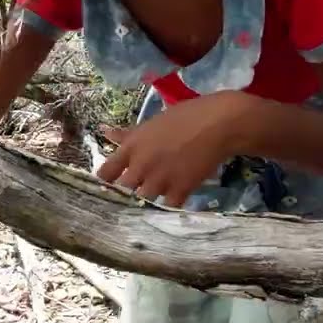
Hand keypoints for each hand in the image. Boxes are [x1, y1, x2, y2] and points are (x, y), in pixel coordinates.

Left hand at [96, 93, 248, 207]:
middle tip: (137, 187)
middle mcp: (141, 166)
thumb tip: (105, 132)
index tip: (110, 182)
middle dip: (127, 190)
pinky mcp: (180, 191)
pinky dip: (170, 203)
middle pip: (122, 190)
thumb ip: (128, 134)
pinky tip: (175, 196)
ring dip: (149, 197)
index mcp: (131, 147)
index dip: (105, 180)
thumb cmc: (184, 117)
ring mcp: (160, 180)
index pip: (105, 172)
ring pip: (144, 199)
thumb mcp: (151, 123)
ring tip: (158, 191)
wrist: (217, 124)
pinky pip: (167, 206)